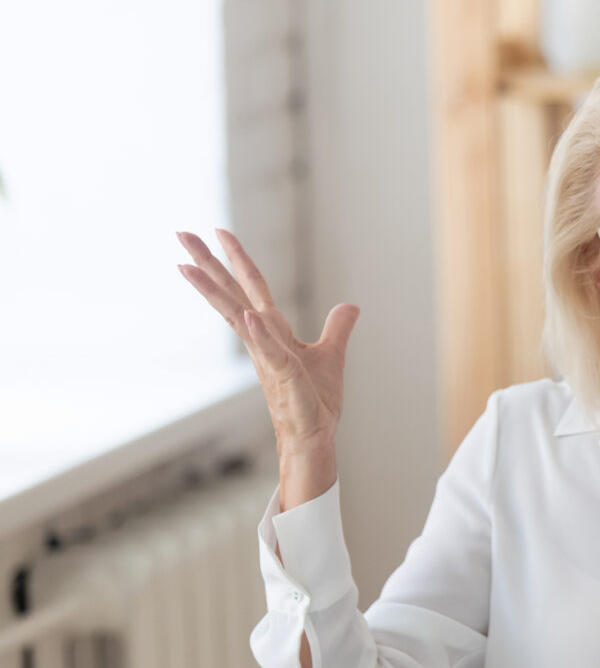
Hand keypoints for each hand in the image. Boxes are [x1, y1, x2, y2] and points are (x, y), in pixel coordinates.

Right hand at [177, 229, 359, 486]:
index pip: (250, 287)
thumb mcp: (330, 354)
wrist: (314, 437)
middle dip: (208, 263)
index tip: (216, 231)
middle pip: (231, 293)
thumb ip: (337, 328)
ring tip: (189, 266)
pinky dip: (261, 334)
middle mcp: (262, 340)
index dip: (235, 259)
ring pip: (237, 317)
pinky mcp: (285, 377)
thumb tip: (349, 305)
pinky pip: (272, 352)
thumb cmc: (314, 400)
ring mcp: (268, 357)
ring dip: (215, 292)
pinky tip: (250, 315)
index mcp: (271, 331)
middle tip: (180, 233)